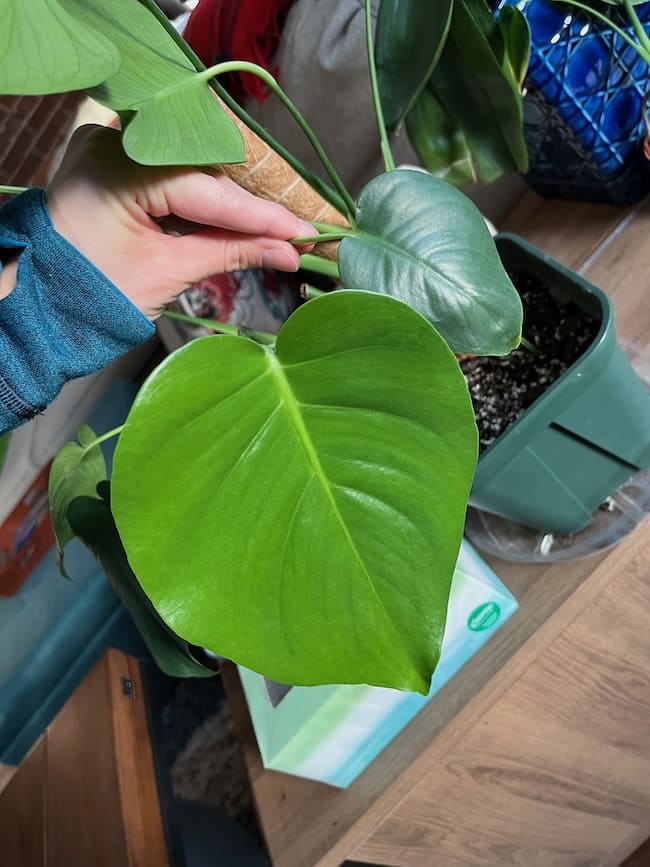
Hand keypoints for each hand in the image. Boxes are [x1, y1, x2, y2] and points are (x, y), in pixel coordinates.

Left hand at [46, 125, 314, 317]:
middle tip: (294, 232)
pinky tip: (234, 217)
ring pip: (191, 171)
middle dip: (247, 207)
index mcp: (117, 167)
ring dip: (228, 202)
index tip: (302, 233)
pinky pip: (171, 173)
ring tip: (273, 230)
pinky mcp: (113, 159)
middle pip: (203, 173)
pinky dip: (201, 197)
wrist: (40, 301)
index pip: (208, 190)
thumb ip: (231, 254)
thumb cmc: (94, 293)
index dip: (259, 216)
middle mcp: (112, 141)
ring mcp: (110, 145)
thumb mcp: (168, 273)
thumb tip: (287, 254)